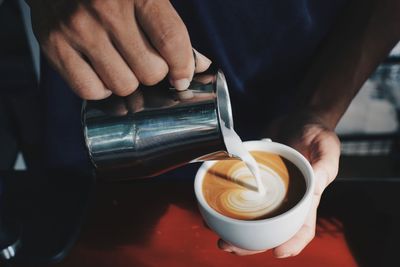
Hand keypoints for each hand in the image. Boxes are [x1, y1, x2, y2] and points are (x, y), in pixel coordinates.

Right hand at [28, 0, 210, 98]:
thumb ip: (171, 28)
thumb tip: (198, 65)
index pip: (171, 41)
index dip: (183, 67)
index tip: (182, 78)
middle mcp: (106, 9)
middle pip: (150, 71)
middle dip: (154, 72)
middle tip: (145, 61)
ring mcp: (77, 28)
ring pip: (123, 85)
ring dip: (128, 81)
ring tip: (121, 63)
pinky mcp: (53, 44)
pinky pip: (90, 90)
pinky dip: (101, 88)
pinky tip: (101, 71)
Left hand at [218, 112, 340, 256]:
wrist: (299, 116)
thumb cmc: (317, 132)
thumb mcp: (326, 145)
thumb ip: (324, 165)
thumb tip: (315, 186)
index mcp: (307, 196)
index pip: (303, 227)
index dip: (293, 244)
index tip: (277, 252)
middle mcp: (287, 198)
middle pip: (271, 230)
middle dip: (251, 244)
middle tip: (227, 246)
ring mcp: (271, 190)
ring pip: (253, 218)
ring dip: (235, 230)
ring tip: (216, 234)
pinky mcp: (257, 178)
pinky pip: (242, 196)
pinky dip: (228, 205)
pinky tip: (213, 208)